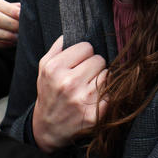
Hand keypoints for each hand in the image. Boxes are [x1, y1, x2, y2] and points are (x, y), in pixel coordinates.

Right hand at [32, 37, 107, 152]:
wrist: (47, 129)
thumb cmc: (49, 93)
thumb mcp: (44, 67)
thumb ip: (58, 46)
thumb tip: (75, 29)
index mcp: (55, 68)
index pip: (87, 47)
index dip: (84, 54)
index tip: (78, 64)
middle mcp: (68, 83)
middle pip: (100, 60)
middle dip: (94, 67)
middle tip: (84, 77)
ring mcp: (83, 100)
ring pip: (108, 75)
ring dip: (102, 80)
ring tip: (89, 88)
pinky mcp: (95, 114)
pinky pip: (113, 93)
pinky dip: (108, 95)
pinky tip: (96, 99)